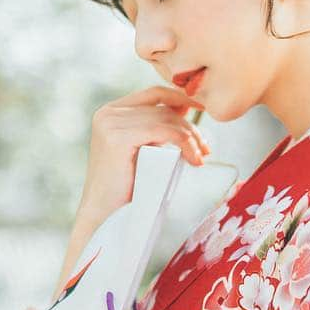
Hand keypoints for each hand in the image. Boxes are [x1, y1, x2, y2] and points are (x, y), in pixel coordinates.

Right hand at [77, 85, 210, 227]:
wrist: (104, 216)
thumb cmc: (125, 189)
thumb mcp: (143, 149)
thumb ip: (156, 128)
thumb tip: (183, 108)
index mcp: (111, 112)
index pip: (154, 93)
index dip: (181, 98)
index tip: (203, 110)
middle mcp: (108, 113)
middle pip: (163, 108)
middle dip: (190, 127)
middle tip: (205, 148)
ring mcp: (111, 123)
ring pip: (166, 119)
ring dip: (190, 137)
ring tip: (200, 157)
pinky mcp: (118, 137)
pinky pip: (162, 131)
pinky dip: (184, 143)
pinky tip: (193, 158)